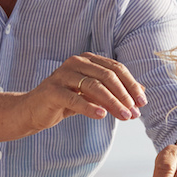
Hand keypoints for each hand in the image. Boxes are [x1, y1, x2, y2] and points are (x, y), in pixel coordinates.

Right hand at [22, 52, 144, 131]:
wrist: (33, 110)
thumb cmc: (65, 101)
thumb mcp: (92, 95)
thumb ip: (114, 91)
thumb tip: (142, 92)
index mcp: (87, 60)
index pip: (116, 69)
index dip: (131, 85)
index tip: (142, 102)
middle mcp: (75, 63)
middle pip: (107, 76)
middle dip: (124, 95)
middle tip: (135, 112)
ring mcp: (62, 75)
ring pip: (94, 86)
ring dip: (112, 102)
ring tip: (124, 116)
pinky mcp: (52, 90)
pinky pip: (75, 98)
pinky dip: (90, 107)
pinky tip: (101, 115)